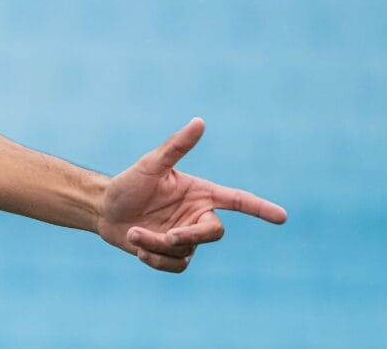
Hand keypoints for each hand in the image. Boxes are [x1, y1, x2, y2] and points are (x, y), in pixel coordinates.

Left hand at [97, 118, 286, 272]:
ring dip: (157, 245)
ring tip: (135, 233)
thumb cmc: (128, 184)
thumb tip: (199, 121)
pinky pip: (175, 265)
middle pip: (214, 232)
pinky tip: (139, 247)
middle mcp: (197, 216)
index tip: (282, 217)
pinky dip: (155, 259)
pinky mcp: (173, 255)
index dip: (259, 208)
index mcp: (199, 193)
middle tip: (167, 235)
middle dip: (190, 236)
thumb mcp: (150, 165)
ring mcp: (187, 237)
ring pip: (186, 250)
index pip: (237, 199)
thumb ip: (176, 146)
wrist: (104, 211)